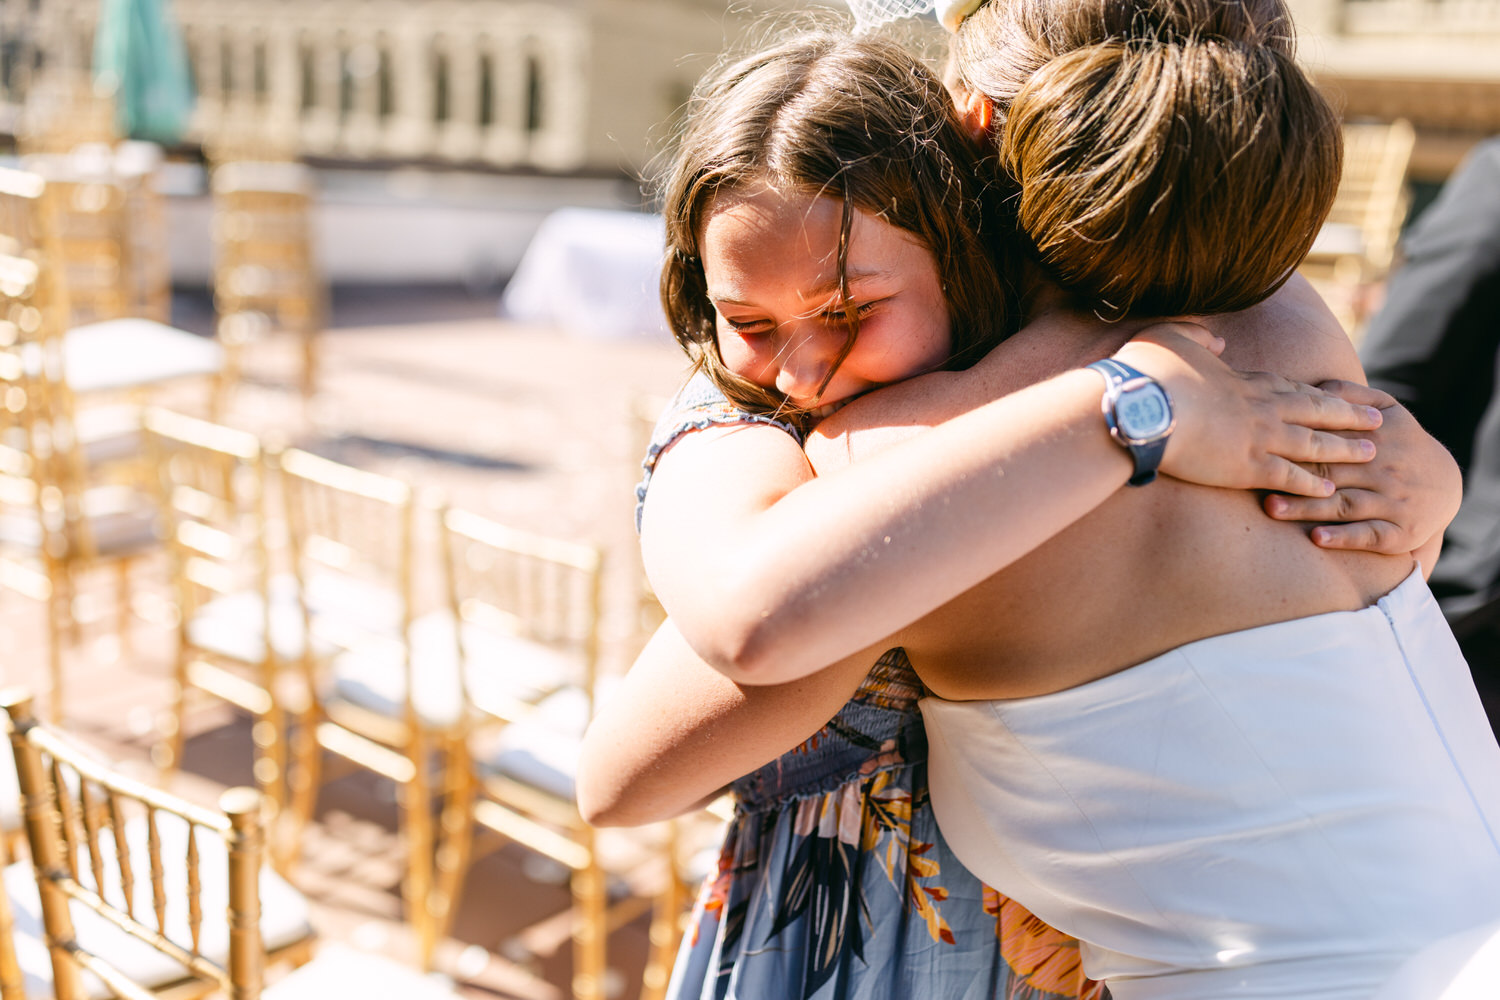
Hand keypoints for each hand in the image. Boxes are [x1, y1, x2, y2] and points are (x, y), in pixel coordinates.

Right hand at [1114, 324, 1382, 496]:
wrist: (1139, 407)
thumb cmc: (1148, 371)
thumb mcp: (1172, 336)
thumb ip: (1201, 336)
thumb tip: (1218, 339)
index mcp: (1246, 380)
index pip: (1291, 387)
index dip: (1318, 393)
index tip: (1339, 396)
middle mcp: (1262, 408)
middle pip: (1317, 411)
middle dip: (1350, 416)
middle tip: (1378, 421)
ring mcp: (1259, 439)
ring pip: (1314, 445)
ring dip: (1344, 450)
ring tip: (1371, 454)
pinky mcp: (1246, 468)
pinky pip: (1289, 478)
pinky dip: (1311, 485)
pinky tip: (1329, 492)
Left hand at [1264, 383, 1462, 554]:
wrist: (1449, 483)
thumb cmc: (1403, 443)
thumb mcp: (1391, 411)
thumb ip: (1354, 396)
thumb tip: (1317, 384)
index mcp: (1377, 438)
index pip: (1332, 438)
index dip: (1298, 441)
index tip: (1264, 443)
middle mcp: (1385, 470)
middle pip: (1332, 473)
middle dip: (1295, 476)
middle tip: (1256, 479)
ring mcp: (1394, 502)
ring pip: (1345, 505)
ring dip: (1308, 508)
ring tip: (1273, 509)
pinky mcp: (1401, 532)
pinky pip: (1370, 535)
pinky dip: (1344, 537)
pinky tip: (1317, 538)